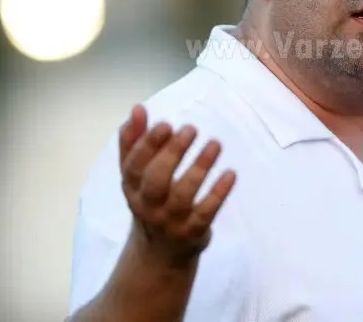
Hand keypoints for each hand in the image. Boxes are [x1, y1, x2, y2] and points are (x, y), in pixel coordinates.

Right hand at [118, 105, 236, 265]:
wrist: (159, 254)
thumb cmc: (149, 200)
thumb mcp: (136, 175)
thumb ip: (134, 141)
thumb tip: (137, 108)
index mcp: (131, 187)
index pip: (134, 164)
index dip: (148, 144)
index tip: (166, 124)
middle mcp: (147, 205)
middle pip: (156, 179)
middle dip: (172, 152)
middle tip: (191, 129)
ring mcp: (170, 221)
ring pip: (182, 195)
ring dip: (200, 167)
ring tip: (215, 143)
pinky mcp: (192, 232)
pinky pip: (206, 213)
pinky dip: (218, 193)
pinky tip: (230, 173)